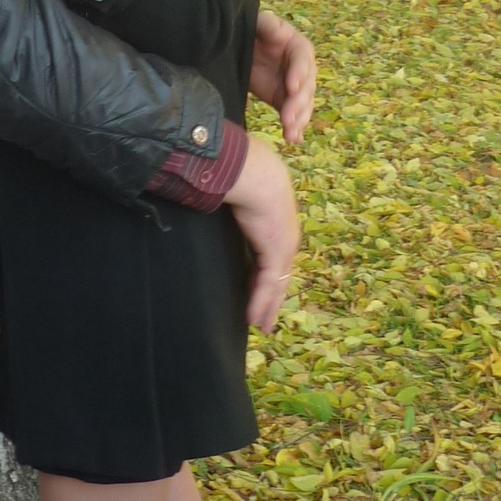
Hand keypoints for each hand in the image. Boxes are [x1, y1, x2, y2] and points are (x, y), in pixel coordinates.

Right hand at [224, 132, 300, 332]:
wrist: (257, 173)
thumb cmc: (246, 175)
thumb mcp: (242, 193)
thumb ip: (233, 204)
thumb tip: (214, 198)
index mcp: (279, 224)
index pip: (273, 257)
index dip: (266, 276)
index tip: (258, 290)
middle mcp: (286, 238)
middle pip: (279, 276)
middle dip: (273, 299)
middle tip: (267, 319)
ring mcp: (284, 247)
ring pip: (276, 285)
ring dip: (268, 307)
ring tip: (263, 326)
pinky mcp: (276, 253)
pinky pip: (268, 285)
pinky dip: (260, 303)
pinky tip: (254, 319)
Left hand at [249, 10, 315, 146]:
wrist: (244, 48)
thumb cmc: (254, 31)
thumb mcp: (260, 23)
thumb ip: (269, 25)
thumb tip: (277, 29)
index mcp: (300, 48)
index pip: (302, 61)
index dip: (298, 74)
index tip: (291, 87)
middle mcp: (303, 70)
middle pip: (306, 88)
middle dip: (298, 104)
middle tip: (287, 118)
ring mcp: (295, 88)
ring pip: (303, 106)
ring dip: (298, 120)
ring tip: (290, 133)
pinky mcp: (284, 101)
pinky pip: (292, 116)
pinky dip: (294, 129)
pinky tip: (293, 140)